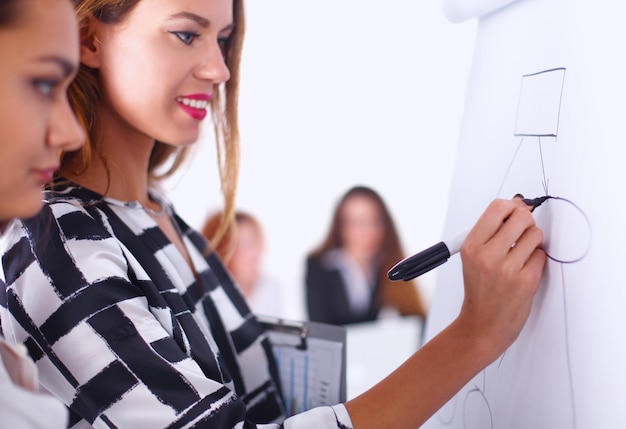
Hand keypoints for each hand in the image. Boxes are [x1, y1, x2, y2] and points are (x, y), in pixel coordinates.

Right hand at [458, 197, 546, 357]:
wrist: (481, 325)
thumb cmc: (480, 290)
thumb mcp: (473, 257)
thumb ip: (492, 231)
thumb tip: (518, 205)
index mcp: (471, 246)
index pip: (497, 208)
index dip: (512, 206)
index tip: (515, 212)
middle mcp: (487, 255)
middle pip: (521, 216)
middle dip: (526, 222)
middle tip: (521, 234)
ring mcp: (507, 269)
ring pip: (535, 234)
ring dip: (532, 242)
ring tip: (521, 255)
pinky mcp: (525, 282)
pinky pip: (541, 255)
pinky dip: (536, 261)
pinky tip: (525, 270)